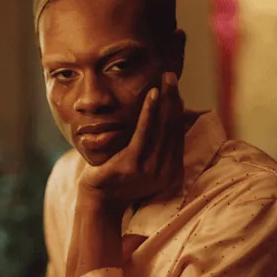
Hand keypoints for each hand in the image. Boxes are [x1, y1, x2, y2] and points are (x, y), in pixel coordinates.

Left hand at [78, 72, 183, 210]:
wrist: (99, 200)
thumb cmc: (119, 178)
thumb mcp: (143, 162)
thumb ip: (156, 146)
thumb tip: (165, 120)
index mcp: (171, 171)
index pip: (177, 133)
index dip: (177, 109)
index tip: (175, 88)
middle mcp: (165, 171)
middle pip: (172, 127)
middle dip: (173, 99)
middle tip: (171, 76)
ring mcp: (150, 169)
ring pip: (162, 127)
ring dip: (165, 100)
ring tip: (166, 80)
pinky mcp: (133, 165)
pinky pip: (144, 133)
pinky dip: (149, 112)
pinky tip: (152, 94)